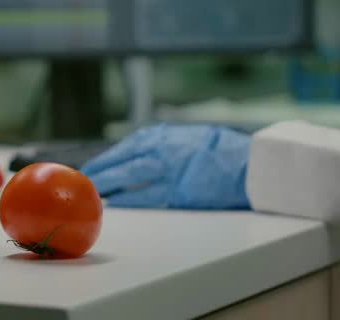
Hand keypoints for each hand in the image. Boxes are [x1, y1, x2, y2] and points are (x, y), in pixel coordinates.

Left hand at [81, 124, 250, 208]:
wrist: (255, 163)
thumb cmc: (225, 150)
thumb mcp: (189, 135)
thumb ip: (164, 142)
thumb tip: (141, 151)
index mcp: (164, 135)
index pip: (125, 148)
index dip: (106, 160)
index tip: (91, 167)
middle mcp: (162, 150)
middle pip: (122, 163)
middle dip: (101, 173)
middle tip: (84, 183)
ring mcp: (169, 172)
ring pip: (130, 180)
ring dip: (110, 188)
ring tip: (96, 195)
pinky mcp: (179, 193)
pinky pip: (148, 198)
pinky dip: (131, 201)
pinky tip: (119, 205)